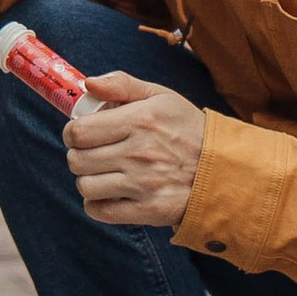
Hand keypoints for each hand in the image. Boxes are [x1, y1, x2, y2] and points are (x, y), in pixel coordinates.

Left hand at [63, 72, 206, 227]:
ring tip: (103, 173)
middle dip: (79, 155)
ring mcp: (144, 185)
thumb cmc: (187, 128)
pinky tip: (109, 193)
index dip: (72, 132)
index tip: (80, 133)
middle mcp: (139, 154)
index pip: (80, 132)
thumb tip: (88, 84)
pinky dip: (97, 204)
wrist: (224, 169)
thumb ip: (121, 84)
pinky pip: (101, 211)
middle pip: (78, 160)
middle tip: (92, 153)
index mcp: (139, 122)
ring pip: (86, 186)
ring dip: (88, 180)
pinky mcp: (149, 210)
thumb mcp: (160, 96)